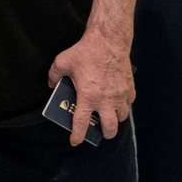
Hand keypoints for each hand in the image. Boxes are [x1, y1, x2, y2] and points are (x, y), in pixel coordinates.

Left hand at [47, 26, 135, 145]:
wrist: (108, 40)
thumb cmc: (85, 52)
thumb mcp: (62, 62)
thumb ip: (54, 76)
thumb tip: (51, 84)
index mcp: (88, 97)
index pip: (82, 124)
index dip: (77, 136)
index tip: (75, 141)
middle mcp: (106, 101)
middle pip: (110, 129)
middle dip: (104, 133)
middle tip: (100, 131)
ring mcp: (120, 95)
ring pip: (121, 117)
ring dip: (115, 119)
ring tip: (109, 115)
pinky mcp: (129, 88)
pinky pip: (128, 103)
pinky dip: (124, 105)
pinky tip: (118, 100)